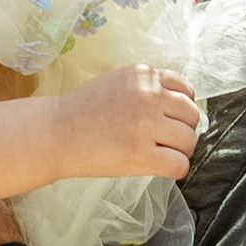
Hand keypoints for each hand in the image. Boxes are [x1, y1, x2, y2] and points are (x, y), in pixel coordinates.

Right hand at [42, 62, 201, 180]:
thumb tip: (181, 106)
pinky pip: (180, 165)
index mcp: (144, 75)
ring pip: (189, 141)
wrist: (54, 133)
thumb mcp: (118, 82)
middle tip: (164, 140)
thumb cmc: (82, 111)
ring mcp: (146, 126)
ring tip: (159, 153)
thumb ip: (148, 88)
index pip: (186, 90)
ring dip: (179, 151)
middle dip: (182, 130)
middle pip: (192, 116)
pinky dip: (175, 170)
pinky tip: (158, 167)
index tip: (169, 120)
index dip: (181, 108)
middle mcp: (149, 96)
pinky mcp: (141, 155)